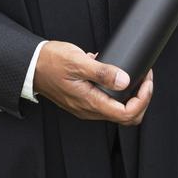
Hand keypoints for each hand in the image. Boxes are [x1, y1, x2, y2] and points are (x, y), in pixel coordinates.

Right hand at [33, 40, 152, 124]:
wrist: (31, 66)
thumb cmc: (51, 62)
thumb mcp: (78, 61)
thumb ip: (102, 72)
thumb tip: (124, 80)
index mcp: (91, 102)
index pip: (127, 113)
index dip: (143, 99)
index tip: (147, 81)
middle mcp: (89, 109)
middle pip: (126, 116)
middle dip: (141, 99)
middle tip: (145, 80)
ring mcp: (86, 106)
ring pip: (117, 110)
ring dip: (131, 95)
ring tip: (135, 75)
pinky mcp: (83, 100)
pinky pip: (107, 102)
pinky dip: (117, 91)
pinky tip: (115, 74)